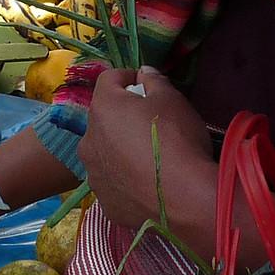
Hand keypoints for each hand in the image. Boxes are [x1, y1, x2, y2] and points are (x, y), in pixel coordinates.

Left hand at [78, 67, 216, 247]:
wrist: (185, 197)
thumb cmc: (177, 139)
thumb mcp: (172, 99)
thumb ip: (154, 81)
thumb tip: (144, 73)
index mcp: (103, 108)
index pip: (109, 79)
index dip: (128, 76)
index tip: (146, 84)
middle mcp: (89, 139)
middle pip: (104, 118)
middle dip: (123, 116)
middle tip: (151, 123)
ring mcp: (94, 174)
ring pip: (105, 152)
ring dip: (121, 149)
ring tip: (148, 157)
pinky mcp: (105, 201)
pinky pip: (114, 182)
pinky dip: (126, 179)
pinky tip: (147, 183)